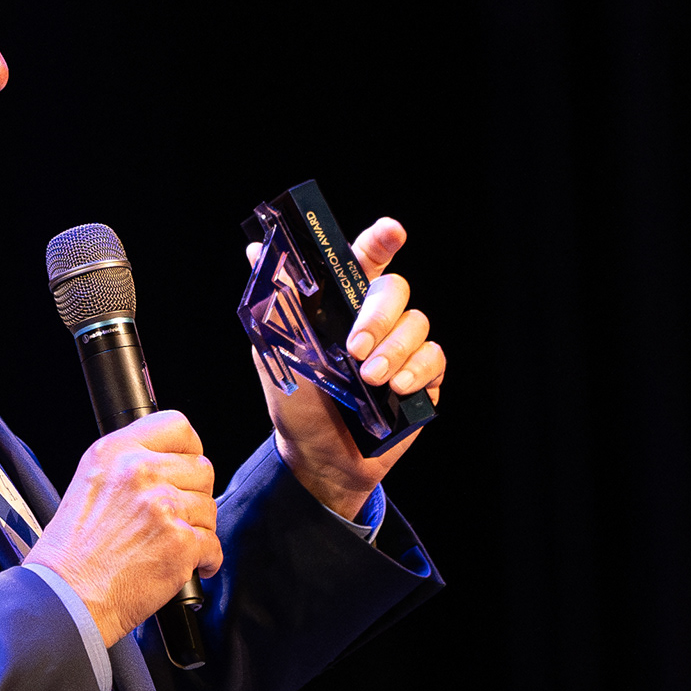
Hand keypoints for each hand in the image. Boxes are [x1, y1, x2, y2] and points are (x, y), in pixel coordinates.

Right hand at [27, 408, 225, 638]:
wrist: (65, 598)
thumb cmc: (71, 553)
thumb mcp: (88, 483)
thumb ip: (128, 464)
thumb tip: (167, 462)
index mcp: (115, 452)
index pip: (177, 426)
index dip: (188, 450)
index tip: (184, 468)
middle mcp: (139, 473)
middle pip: (201, 468)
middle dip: (193, 494)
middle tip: (173, 516)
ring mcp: (162, 506)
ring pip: (210, 508)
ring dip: (197, 529)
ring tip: (169, 545)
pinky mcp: (180, 542)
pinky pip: (213, 545)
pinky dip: (204, 561)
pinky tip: (183, 566)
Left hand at [250, 217, 447, 520]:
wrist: (319, 459)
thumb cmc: (296, 404)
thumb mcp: (277, 352)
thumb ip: (278, 304)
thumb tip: (256, 253)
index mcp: (340, 306)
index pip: (362, 261)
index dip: (378, 241)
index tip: (390, 231)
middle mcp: (375, 319)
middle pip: (395, 289)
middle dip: (377, 316)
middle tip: (354, 349)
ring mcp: (401, 347)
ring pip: (417, 324)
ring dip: (393, 351)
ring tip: (370, 380)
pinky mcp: (423, 378)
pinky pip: (435, 358)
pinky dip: (417, 371)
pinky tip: (396, 389)